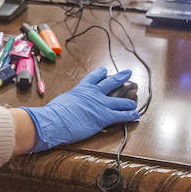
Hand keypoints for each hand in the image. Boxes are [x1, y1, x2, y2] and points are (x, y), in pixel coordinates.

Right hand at [21, 68, 138, 153]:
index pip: (94, 77)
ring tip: (133, 103)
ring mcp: (100, 105)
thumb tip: (69, 104)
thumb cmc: (54, 113)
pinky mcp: (104, 117)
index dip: (101, 73)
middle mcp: (94, 94)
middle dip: (121, 77)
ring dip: (128, 102)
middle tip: (127, 73)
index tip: (105, 70)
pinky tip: (135, 116)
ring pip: (120, 101)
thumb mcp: (63, 100)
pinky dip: (129, 115)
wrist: (55, 121)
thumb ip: (71, 100)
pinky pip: (121, 115)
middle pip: (111, 83)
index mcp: (82, 88)